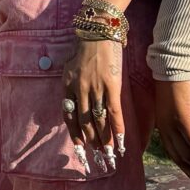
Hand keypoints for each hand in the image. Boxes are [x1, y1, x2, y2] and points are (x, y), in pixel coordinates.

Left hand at [63, 38, 124, 175]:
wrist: (98, 32)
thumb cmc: (85, 50)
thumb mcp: (70, 68)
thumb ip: (71, 86)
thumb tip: (73, 103)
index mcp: (67, 87)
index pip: (69, 117)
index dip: (75, 135)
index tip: (81, 150)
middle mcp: (79, 91)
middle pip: (85, 123)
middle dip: (92, 143)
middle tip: (99, 158)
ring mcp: (95, 89)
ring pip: (99, 121)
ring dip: (105, 140)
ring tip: (110, 154)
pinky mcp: (111, 86)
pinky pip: (113, 112)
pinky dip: (117, 128)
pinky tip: (121, 140)